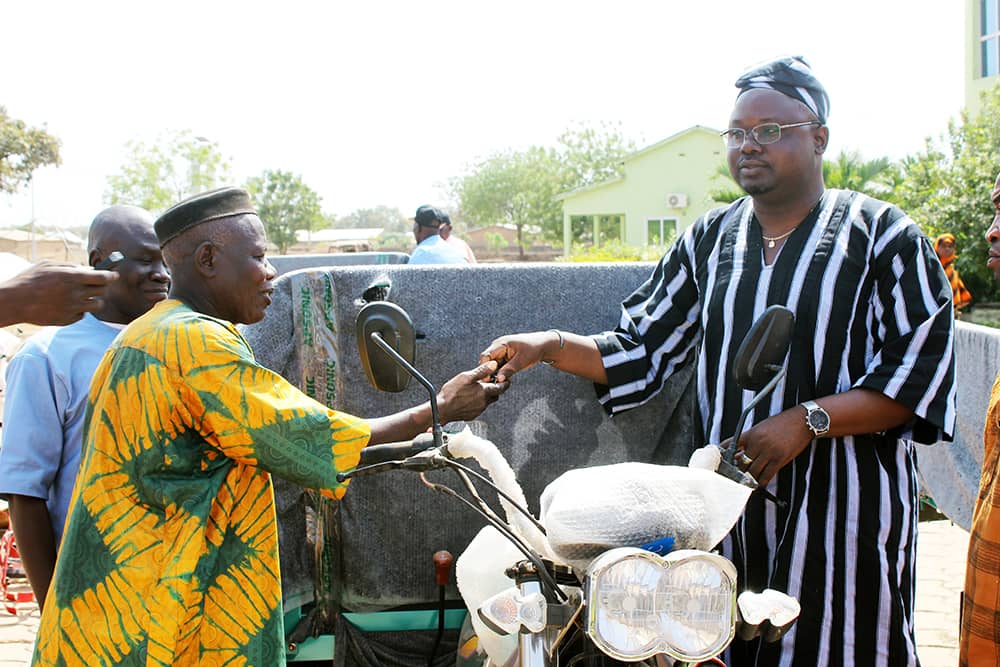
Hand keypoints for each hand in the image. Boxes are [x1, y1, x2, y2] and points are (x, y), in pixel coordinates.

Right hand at [1, 261, 117, 325]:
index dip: (111, 276)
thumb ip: (71, 266)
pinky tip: (68, 305)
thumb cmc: (30, 279)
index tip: (114, 275)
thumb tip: (87, 269)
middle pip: (103, 291)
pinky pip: (82, 315)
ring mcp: (73, 308)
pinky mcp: (68, 319)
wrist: (14, 301)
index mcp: (73, 277)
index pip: (103, 278)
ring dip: (93, 299)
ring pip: (97, 305)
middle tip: (95, 284)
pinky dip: (79, 310)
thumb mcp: (49, 265)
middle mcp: (76, 293)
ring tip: (82, 296)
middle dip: (101, 286)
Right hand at [437, 360, 509, 422]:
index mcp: (484, 392)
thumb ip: (482, 370)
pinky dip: (478, 403)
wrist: (441, 409)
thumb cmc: (452, 393)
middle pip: (495, 395)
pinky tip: (469, 399)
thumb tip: (493, 365)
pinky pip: (479, 408)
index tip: (507, 380)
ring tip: (477, 390)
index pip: (501, 388)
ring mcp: (478, 410)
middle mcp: (483, 402)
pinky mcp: (472, 415)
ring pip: (487, 402)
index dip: (505, 383)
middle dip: (495, 390)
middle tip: (491, 384)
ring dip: (486, 396)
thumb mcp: (466, 377)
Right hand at [479, 331, 557, 382]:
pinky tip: (502, 380)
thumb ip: (509, 370)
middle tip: (492, 384)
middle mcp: (498, 347)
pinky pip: (498, 366)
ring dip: (494, 374)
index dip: (485, 368)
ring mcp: (501, 352)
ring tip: (498, 383)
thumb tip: (498, 380)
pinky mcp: (504, 357)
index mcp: (500, 344)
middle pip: (487, 362)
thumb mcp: (521, 361)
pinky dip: (500, 373)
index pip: (486, 356)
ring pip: (492, 365)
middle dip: (489, 372)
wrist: (543, 345)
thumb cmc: (533, 349)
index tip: (488, 379)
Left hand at [733, 407, 812, 485]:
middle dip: (738, 470)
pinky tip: (760, 483)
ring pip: (753, 471)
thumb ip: (750, 439)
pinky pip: (767, 475)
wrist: (802, 421)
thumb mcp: (761, 427)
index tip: (723, 462)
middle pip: (741, 462)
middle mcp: (757, 443)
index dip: (725, 456)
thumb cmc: (782, 423)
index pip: (731, 446)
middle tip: (737, 475)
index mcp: (751, 433)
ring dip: (749, 477)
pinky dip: (761, 481)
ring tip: (748, 480)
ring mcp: (769, 452)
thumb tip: (739, 453)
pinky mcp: (780, 459)